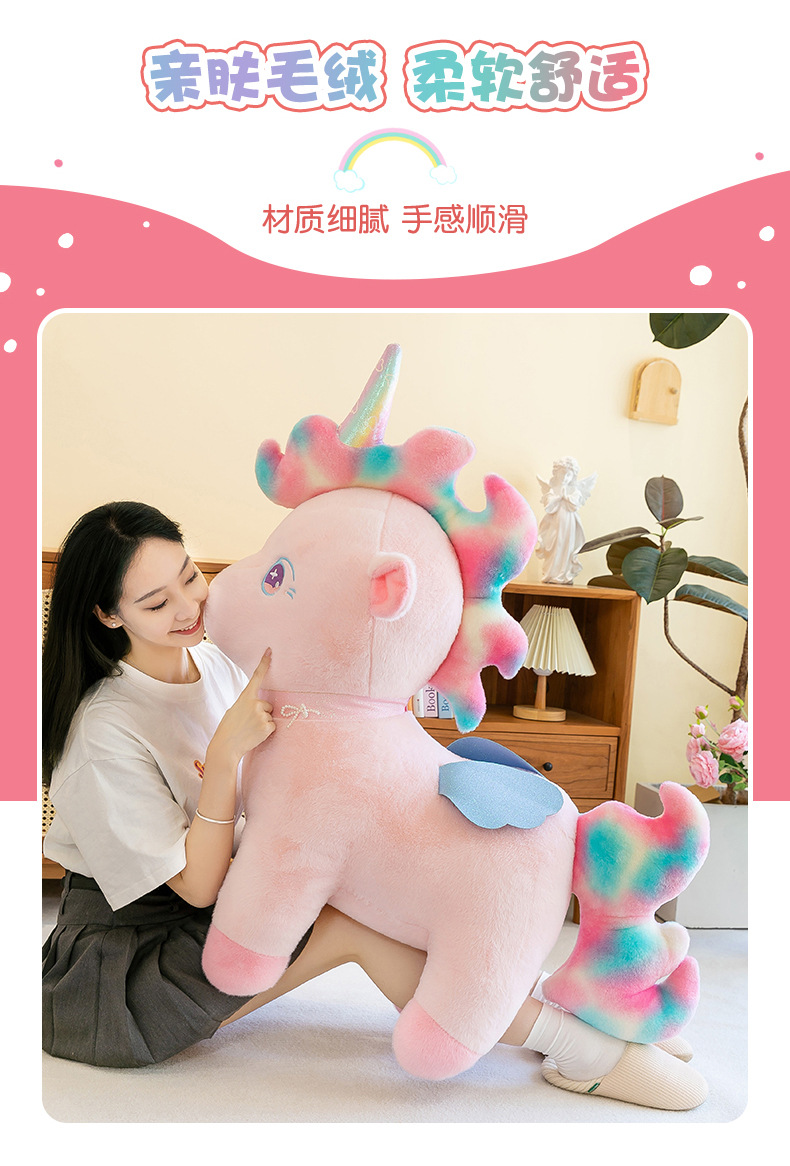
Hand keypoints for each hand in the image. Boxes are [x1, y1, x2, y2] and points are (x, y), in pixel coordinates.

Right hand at [209, 650, 274, 764]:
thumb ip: (248, 703)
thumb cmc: (229, 728)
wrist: (226, 746)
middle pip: (268, 704)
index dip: (264, 663)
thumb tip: (262, 706)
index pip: (256, 676)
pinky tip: (255, 734)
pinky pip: (273, 726)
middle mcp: (255, 703)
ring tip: (250, 729)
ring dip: (263, 723)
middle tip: (248, 722)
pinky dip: (266, 731)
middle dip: (262, 712)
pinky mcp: (267, 726)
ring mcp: (262, 714)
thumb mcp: (235, 709)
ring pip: (270, 716)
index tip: (270, 651)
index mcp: (245, 697)